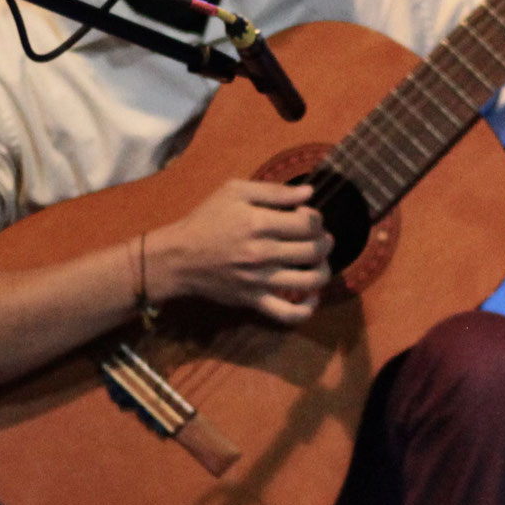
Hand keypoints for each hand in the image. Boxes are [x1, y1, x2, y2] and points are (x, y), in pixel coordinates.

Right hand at [149, 179, 331, 324]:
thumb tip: (309, 192)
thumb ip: (274, 191)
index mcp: (259, 223)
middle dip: (325, 241)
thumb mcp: (234, 192)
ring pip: (310, 281)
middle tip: (320, 238)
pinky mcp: (254, 301)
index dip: (316, 218)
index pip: (309, 223)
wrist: (179, 258)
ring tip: (319, 262)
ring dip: (324, 270)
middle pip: (314, 250)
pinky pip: (288, 314)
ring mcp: (260, 280)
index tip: (308, 217)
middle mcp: (263, 253)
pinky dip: (307, 309)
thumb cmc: (207, 220)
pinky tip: (312, 297)